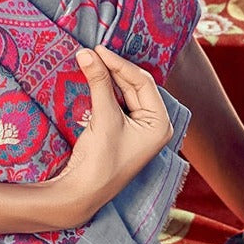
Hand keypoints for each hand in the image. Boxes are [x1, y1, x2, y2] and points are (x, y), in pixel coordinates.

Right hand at [43, 46, 173, 229]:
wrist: (82, 193)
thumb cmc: (101, 160)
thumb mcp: (103, 117)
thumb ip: (98, 82)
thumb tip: (87, 53)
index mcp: (160, 123)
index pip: (143, 82)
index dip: (120, 64)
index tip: (99, 50)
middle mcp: (154, 125)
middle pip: (135, 87)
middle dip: (114, 70)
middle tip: (92, 52)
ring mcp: (138, 130)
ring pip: (124, 94)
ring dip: (108, 78)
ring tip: (90, 61)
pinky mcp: (122, 133)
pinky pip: (116, 104)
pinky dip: (104, 91)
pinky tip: (93, 78)